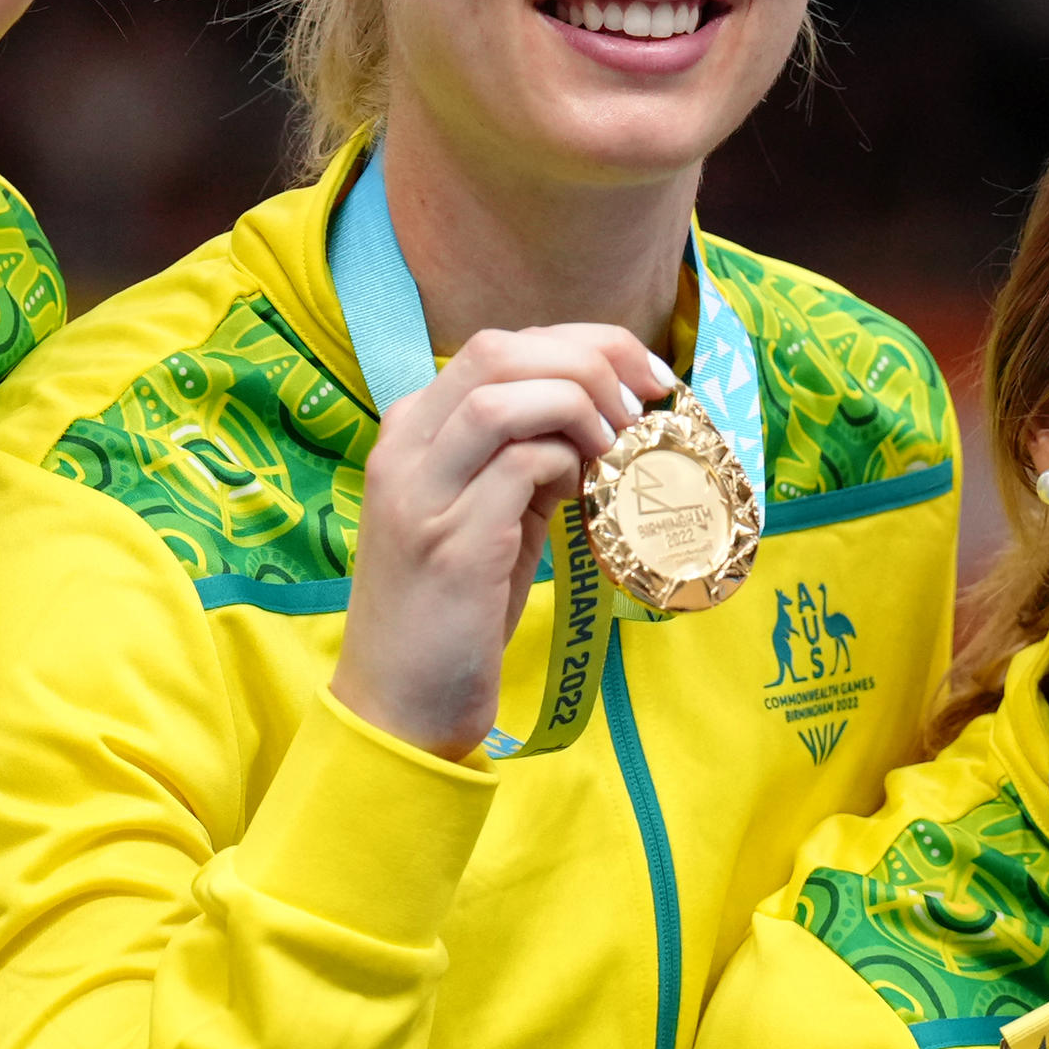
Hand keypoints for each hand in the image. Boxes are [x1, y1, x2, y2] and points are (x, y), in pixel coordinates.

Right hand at [331, 325, 672, 753]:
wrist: (401, 703)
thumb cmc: (452, 611)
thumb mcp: (487, 516)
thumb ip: (525, 462)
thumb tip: (604, 422)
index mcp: (411, 432)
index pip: (498, 348)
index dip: (582, 345)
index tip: (643, 376)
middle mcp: (405, 449)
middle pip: (498, 352)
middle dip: (589, 359)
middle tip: (647, 402)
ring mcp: (421, 493)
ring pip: (502, 395)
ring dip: (580, 407)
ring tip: (620, 447)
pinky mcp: (451, 542)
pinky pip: (519, 465)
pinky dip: (569, 465)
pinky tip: (590, 495)